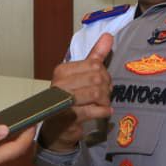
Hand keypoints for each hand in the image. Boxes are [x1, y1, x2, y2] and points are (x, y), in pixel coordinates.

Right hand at [39, 33, 114, 151]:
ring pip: (96, 93)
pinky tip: (104, 111)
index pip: (95, 64)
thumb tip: (108, 36)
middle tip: (105, 95)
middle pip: (97, 78)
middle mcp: (59, 84)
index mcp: (62, 71)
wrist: (57, 129)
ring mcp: (62, 101)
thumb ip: (95, 56)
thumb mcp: (82, 75)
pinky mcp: (68, 117)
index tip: (103, 82)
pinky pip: (93, 110)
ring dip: (104, 100)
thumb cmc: (70, 100)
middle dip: (106, 88)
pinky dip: (103, 111)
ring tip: (103, 104)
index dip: (104, 74)